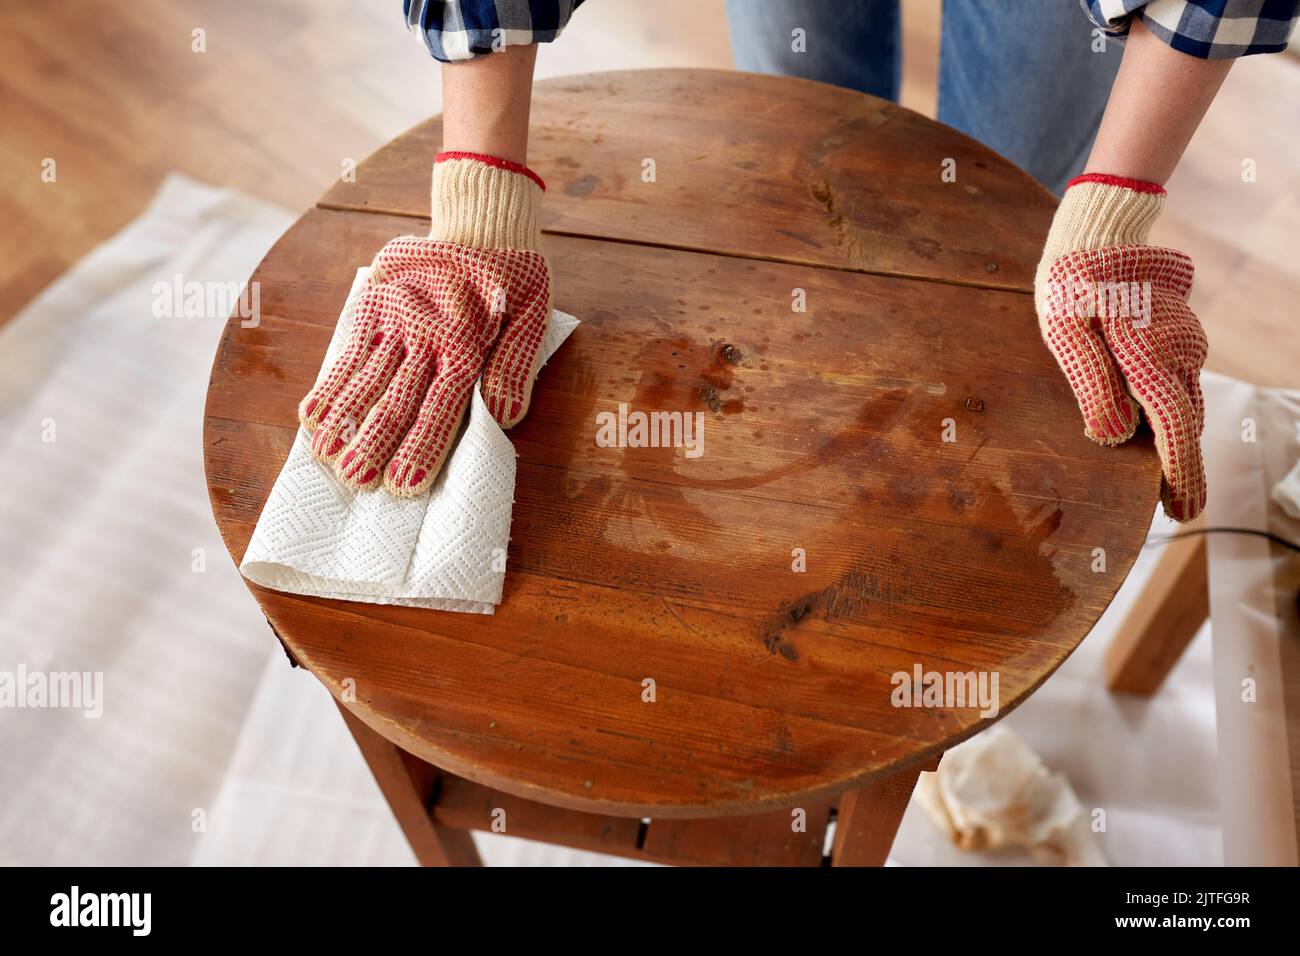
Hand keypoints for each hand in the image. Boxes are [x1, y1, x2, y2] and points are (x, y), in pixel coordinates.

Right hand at [298, 153, 549, 496]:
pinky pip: (348, 351)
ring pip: (366, 379)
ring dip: (344, 421)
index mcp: (466, 342)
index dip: (421, 447)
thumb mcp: (533, 314)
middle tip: (357, 482)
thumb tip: (504, 417)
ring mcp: (394, 319)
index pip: (441, 406)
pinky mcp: (373, 305)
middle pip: (397, 399)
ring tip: (326, 458)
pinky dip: (330, 385)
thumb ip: (515, 366)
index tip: (404, 484)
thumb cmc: (511, 280)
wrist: (480, 225)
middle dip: (375, 444)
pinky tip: (312, 417)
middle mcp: (425, 333)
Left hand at [1035, 174, 1207, 521]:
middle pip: (1186, 425)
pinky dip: (1175, 418)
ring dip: (1181, 447)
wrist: (1099, 234)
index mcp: (1151, 356)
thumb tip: (1114, 436)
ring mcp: (1184, 345)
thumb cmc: (1073, 283)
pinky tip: (1162, 442)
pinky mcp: (1178, 340)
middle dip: (1186, 471)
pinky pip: (1180, 387)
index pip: (1172, 427)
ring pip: (1185, 406)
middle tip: (1184, 514)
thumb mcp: (1066, 332)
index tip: (1182, 508)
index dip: (1178, 472)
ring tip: (1176, 490)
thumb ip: (1092, 382)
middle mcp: (1179, 353)